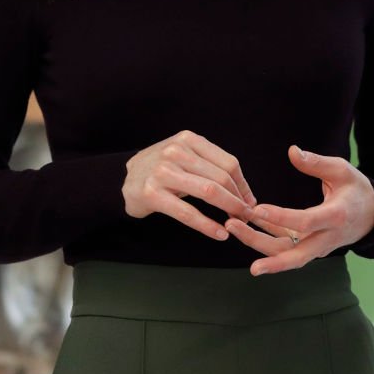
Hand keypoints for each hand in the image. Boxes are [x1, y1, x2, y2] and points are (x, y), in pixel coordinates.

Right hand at [123, 130, 256, 241]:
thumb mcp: (184, 156)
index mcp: (188, 139)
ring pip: (209, 192)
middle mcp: (176, 151)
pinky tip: (219, 234)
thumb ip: (210, 166)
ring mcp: (163, 172)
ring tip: (237, 223)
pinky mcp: (152, 193)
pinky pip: (188, 213)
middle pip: (221, 177)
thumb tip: (245, 193)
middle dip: (239, 200)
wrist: (124, 179)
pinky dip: (208, 226)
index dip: (243, 185)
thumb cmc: (161, 169)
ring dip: (229, 210)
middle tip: (247, 216)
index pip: (228, 163)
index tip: (250, 201)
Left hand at [224, 145, 373, 274]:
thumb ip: (317, 163)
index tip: (256, 208)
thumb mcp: (342, 170)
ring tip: (231, 228)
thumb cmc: (356, 188)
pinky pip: (285, 247)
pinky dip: (265, 239)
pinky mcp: (309, 247)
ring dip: (257, 244)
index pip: (305, 222)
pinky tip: (244, 226)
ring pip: (285, 254)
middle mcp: (326, 239)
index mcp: (336, 217)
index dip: (280, 217)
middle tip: (233, 230)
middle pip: (293, 253)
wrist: (373, 216)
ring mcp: (318, 247)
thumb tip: (292, 152)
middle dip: (261, 245)